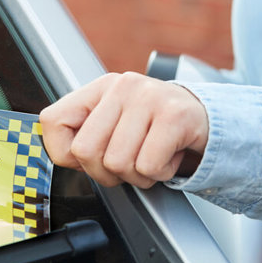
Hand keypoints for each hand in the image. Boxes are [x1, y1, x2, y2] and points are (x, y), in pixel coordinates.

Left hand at [39, 72, 208, 187]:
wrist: (208, 122)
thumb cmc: (157, 130)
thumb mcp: (117, 125)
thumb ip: (86, 136)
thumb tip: (60, 156)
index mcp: (100, 88)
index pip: (52, 121)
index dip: (65, 154)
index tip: (88, 158)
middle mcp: (122, 87)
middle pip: (85, 151)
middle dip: (105, 173)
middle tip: (128, 164)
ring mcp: (148, 98)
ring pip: (117, 163)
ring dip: (138, 176)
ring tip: (152, 157)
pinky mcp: (174, 116)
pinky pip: (148, 167)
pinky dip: (161, 174)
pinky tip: (170, 155)